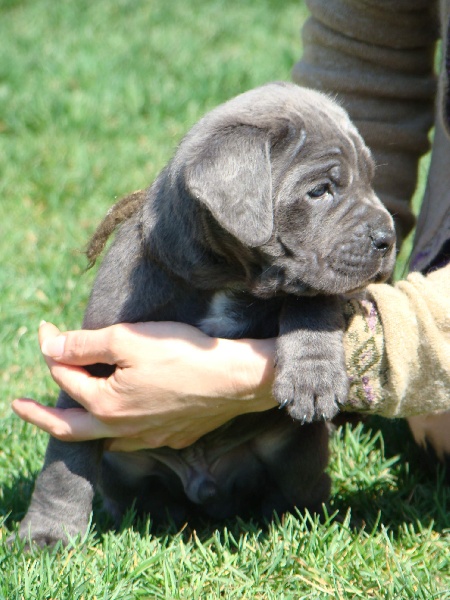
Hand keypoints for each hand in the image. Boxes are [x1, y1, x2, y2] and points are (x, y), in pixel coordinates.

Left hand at [12, 322, 275, 449]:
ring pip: (102, 437)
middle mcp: (121, 429)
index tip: (46, 327)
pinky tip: (121, 420)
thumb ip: (84, 345)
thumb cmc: (181, 355)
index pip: (65, 375)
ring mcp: (147, 437)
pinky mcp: (170, 436)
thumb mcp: (128, 340)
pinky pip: (133, 439)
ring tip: (72, 413)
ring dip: (81, 424)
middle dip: (38, 415)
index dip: (51, 347)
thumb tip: (48, 347)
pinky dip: (117, 429)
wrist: (234, 380)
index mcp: (105, 405)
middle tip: (19, 405)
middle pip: (68, 427)